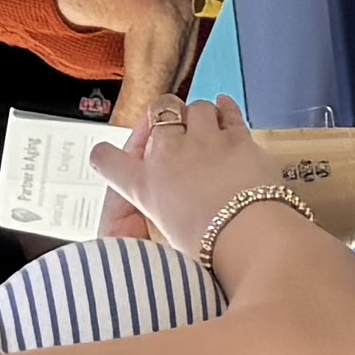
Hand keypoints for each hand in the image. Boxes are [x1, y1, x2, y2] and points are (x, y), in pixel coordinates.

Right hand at [98, 97, 294, 258]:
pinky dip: (225, 108)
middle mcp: (168, 156)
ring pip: (196, 107)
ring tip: (204, 125)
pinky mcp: (236, 137)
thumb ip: (162, 215)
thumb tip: (168, 216)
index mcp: (144, 186)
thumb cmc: (210, 247)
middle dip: (165, 114)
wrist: (247, 236)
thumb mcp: (167, 237)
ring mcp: (204, 141)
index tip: (111, 158)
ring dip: (199, 114)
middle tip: (172, 126)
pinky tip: (224, 107)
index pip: (106, 160)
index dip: (106, 156)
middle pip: (158, 110)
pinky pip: (227, 111)